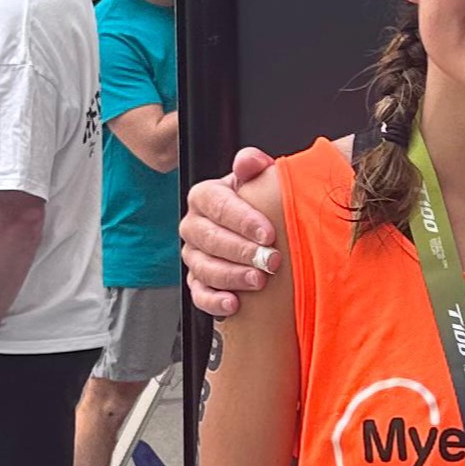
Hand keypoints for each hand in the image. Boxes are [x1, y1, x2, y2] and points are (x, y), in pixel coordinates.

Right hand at [184, 148, 281, 319]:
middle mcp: (194, 226)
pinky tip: (233, 304)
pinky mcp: (199, 282)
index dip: (242, 219)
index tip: (267, 233)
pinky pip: (199, 295)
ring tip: (258, 281)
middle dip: (241, 251)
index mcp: (205, 197)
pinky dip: (214, 301)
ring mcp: (194, 256)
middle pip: (209, 238)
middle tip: (270, 260)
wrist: (261, 233)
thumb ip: (254, 167)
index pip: (216, 204)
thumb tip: (250, 161)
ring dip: (232, 276)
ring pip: (204, 267)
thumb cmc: (259, 204)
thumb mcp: (259, 181)